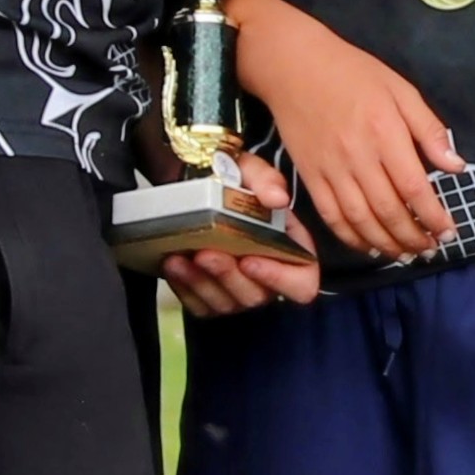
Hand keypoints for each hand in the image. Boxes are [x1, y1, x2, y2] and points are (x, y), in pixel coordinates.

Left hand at [159, 155, 323, 315]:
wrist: (194, 185)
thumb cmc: (231, 180)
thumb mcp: (250, 169)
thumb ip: (267, 180)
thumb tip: (278, 199)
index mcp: (290, 250)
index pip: (302, 283)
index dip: (280, 279)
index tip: (250, 260)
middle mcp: (268, 278)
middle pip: (256, 296)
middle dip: (228, 276)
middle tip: (206, 252)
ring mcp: (239, 292)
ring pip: (225, 303)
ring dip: (201, 282)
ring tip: (180, 257)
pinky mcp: (210, 299)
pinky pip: (200, 305)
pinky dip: (184, 288)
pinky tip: (172, 264)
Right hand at [244, 8, 458, 260]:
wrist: (294, 66)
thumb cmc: (353, 73)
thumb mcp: (401, 89)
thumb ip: (429, 129)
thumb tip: (457, 167)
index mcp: (385, 132)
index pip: (414, 187)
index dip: (433, 216)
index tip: (448, 231)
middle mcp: (357, 156)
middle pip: (388, 210)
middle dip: (413, 237)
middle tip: (430, 249)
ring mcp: (330, 169)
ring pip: (360, 220)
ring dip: (386, 244)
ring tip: (406, 254)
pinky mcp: (308, 176)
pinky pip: (331, 217)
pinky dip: (352, 238)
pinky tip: (370, 247)